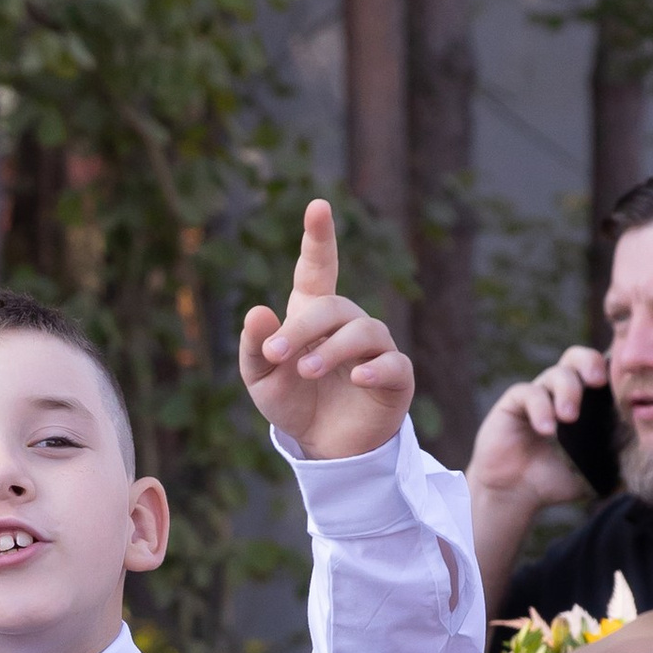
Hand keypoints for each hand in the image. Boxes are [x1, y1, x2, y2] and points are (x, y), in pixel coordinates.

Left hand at [238, 199, 414, 461]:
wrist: (323, 446)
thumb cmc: (293, 402)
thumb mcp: (262, 379)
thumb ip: (256, 347)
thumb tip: (256, 311)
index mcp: (313, 313)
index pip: (318, 268)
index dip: (319, 238)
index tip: (317, 206)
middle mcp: (348, 322)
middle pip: (332, 307)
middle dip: (301, 329)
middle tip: (277, 354)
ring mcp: (376, 347)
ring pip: (363, 330)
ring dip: (332, 349)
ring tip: (306, 371)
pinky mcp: (396, 377)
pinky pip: (393, 363)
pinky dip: (374, 367)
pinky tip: (356, 376)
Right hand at [471, 341, 608, 514]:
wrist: (515, 495)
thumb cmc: (554, 482)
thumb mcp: (596, 475)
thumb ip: (621, 466)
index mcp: (585, 404)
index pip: (603, 373)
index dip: (615, 371)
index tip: (626, 387)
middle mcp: (561, 393)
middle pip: (579, 357)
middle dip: (591, 363)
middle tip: (598, 382)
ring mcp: (538, 396)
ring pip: (556, 373)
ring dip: (567, 391)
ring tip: (569, 418)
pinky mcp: (514, 403)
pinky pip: (528, 392)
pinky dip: (540, 407)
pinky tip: (547, 429)